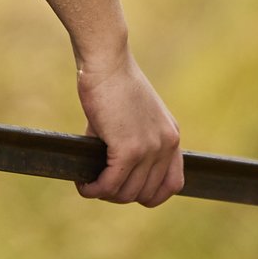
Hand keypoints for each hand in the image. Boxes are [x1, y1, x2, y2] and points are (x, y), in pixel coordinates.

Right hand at [74, 48, 183, 206]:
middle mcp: (166, 145)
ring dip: (104, 193)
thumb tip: (114, 176)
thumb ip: (134, 143)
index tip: (127, 191)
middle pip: (146, 194)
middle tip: (99, 185)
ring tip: (89, 184)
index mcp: (171, 137)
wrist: (107, 62)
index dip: (149, 196)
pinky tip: (83, 184)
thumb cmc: (114, 84)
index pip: (173, 185)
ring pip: (127, 193)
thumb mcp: (136, 116)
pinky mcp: (128, 149)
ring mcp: (150, 148)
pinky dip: (94, 189)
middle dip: (120, 195)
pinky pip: (111, 183)